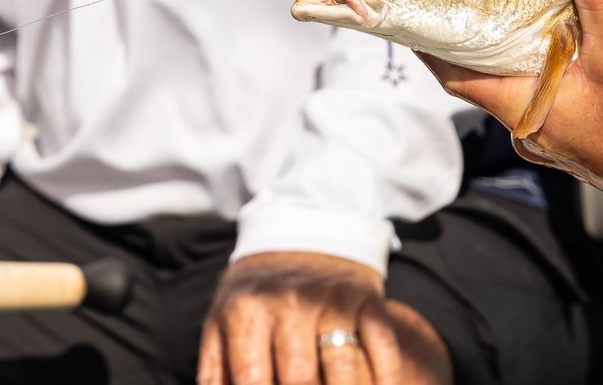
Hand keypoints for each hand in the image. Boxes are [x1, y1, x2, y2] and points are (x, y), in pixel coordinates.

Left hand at [197, 251, 400, 384]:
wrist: (297, 233)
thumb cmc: (254, 298)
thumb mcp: (221, 324)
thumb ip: (215, 373)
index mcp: (248, 311)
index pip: (253, 381)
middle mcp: (291, 302)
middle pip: (300, 380)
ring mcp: (332, 299)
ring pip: (345, 366)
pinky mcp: (366, 298)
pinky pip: (383, 343)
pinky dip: (387, 376)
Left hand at [420, 0, 602, 231]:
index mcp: (522, 107)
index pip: (451, 71)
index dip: (426, 39)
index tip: (408, 5)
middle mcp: (530, 128)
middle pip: (481, 76)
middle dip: (474, 38)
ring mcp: (555, 140)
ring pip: (520, 88)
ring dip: (517, 56)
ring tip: (521, 16)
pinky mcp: (582, 145)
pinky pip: (551, 102)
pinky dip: (549, 75)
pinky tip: (572, 55)